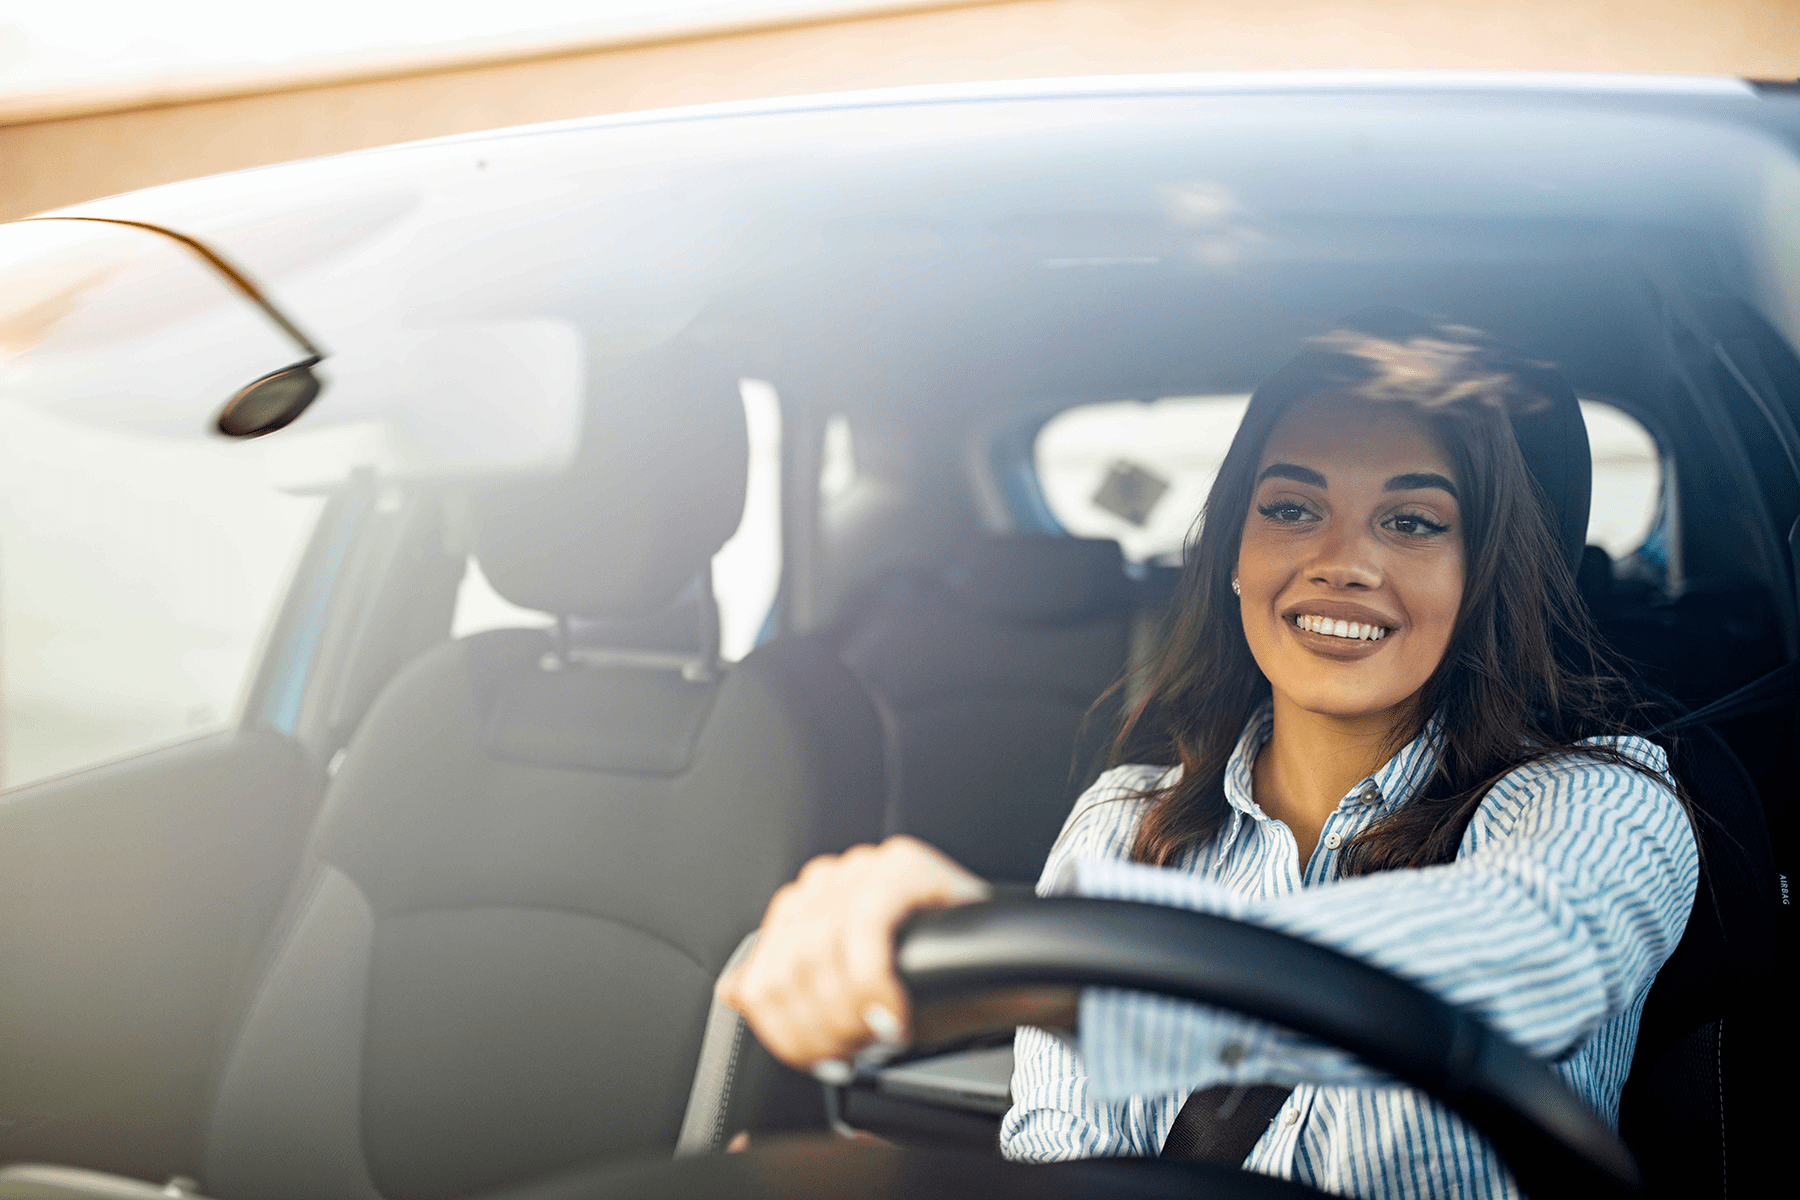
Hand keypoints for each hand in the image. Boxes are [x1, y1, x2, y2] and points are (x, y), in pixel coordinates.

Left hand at [716, 836, 990, 1074]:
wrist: (1003, 965)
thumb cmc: (928, 982)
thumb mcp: (847, 995)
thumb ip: (789, 989)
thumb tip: (734, 990)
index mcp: (803, 907)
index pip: (763, 976)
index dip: (787, 1033)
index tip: (822, 1062)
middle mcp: (826, 881)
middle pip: (786, 970)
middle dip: (819, 1029)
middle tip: (854, 1055)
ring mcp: (863, 867)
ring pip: (818, 952)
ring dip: (847, 1013)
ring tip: (878, 1036)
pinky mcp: (901, 866)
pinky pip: (865, 929)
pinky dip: (874, 985)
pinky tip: (895, 1015)